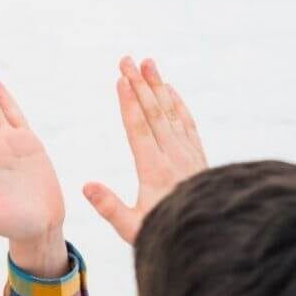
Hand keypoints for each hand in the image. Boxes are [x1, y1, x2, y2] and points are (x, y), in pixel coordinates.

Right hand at [83, 56, 207, 244]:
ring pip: (171, 113)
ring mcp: (188, 154)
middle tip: (126, 60)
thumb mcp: (132, 228)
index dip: (128, 103)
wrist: (209, 234)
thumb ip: (109, 207)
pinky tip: (169, 89)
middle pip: (154, 113)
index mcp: (154, 171)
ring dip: (158, 86)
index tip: (120, 80)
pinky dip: (177, 103)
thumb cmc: (164, 233)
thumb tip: (86, 186)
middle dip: (139, 84)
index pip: (139, 130)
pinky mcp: (197, 156)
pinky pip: (186, 122)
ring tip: (147, 63)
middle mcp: (174, 157)